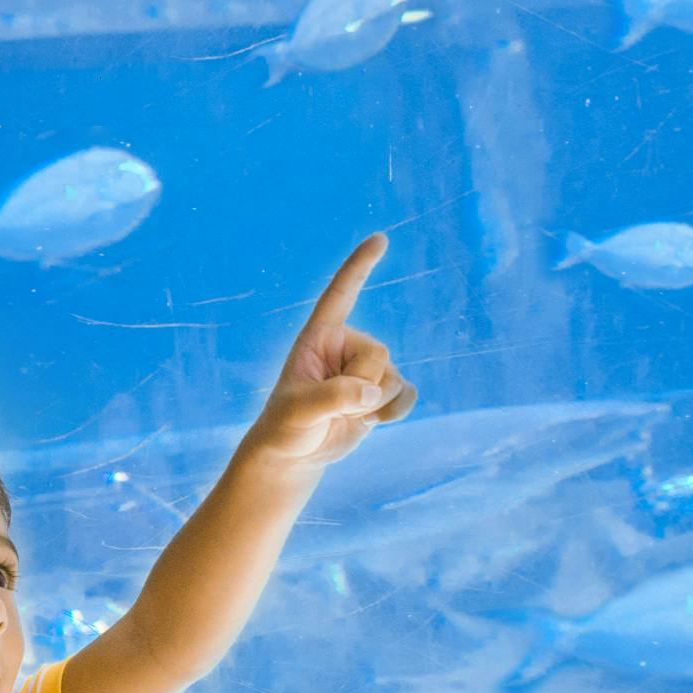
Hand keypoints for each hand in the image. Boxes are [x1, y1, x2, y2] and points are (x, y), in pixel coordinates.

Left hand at [245, 233, 416, 469]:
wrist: (295, 454)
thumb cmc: (286, 426)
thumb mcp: (299, 412)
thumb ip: (332, 397)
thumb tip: (371, 390)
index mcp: (319, 336)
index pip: (341, 295)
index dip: (360, 266)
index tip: (380, 238)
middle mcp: (346, 346)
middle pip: (378, 352)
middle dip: (360, 385)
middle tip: (332, 405)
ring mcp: (366, 368)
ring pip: (393, 376)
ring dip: (372, 404)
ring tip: (343, 414)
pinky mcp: (382, 389)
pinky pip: (407, 393)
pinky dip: (395, 410)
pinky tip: (374, 420)